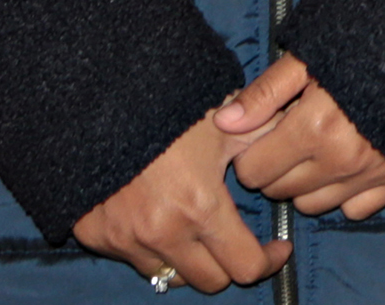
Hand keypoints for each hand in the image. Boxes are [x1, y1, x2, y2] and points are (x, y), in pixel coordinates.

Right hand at [73, 114, 287, 292]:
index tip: (276, 247)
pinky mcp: (96, 236)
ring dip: (188, 259)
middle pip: (209, 282)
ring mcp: (124, 239)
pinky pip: (133, 257)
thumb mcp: (225, 120)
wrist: (98, 102)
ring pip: (168, 274)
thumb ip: (264, 138)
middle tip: (238, 240)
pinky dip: (150, 247)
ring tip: (196, 228)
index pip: (245, 267)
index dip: (268, 260)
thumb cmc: (169, 107)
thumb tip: (288, 149)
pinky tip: (158, 217)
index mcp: (199, 207)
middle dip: (230, 264)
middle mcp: (161, 234)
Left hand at [215, 54, 384, 222]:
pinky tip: (348, 163)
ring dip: (306, 183)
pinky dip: (345, 193)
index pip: (254, 171)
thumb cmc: (367, 45)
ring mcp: (370, 174)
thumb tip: (224, 123)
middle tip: (290, 136)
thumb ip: (266, 92)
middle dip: (275, 168)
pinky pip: (354, 210)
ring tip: (318, 148)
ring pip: (313, 205)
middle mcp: (340, 160)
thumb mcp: (310, 56)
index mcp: (314, 128)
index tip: (264, 132)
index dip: (251, 151)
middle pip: (279, 190)